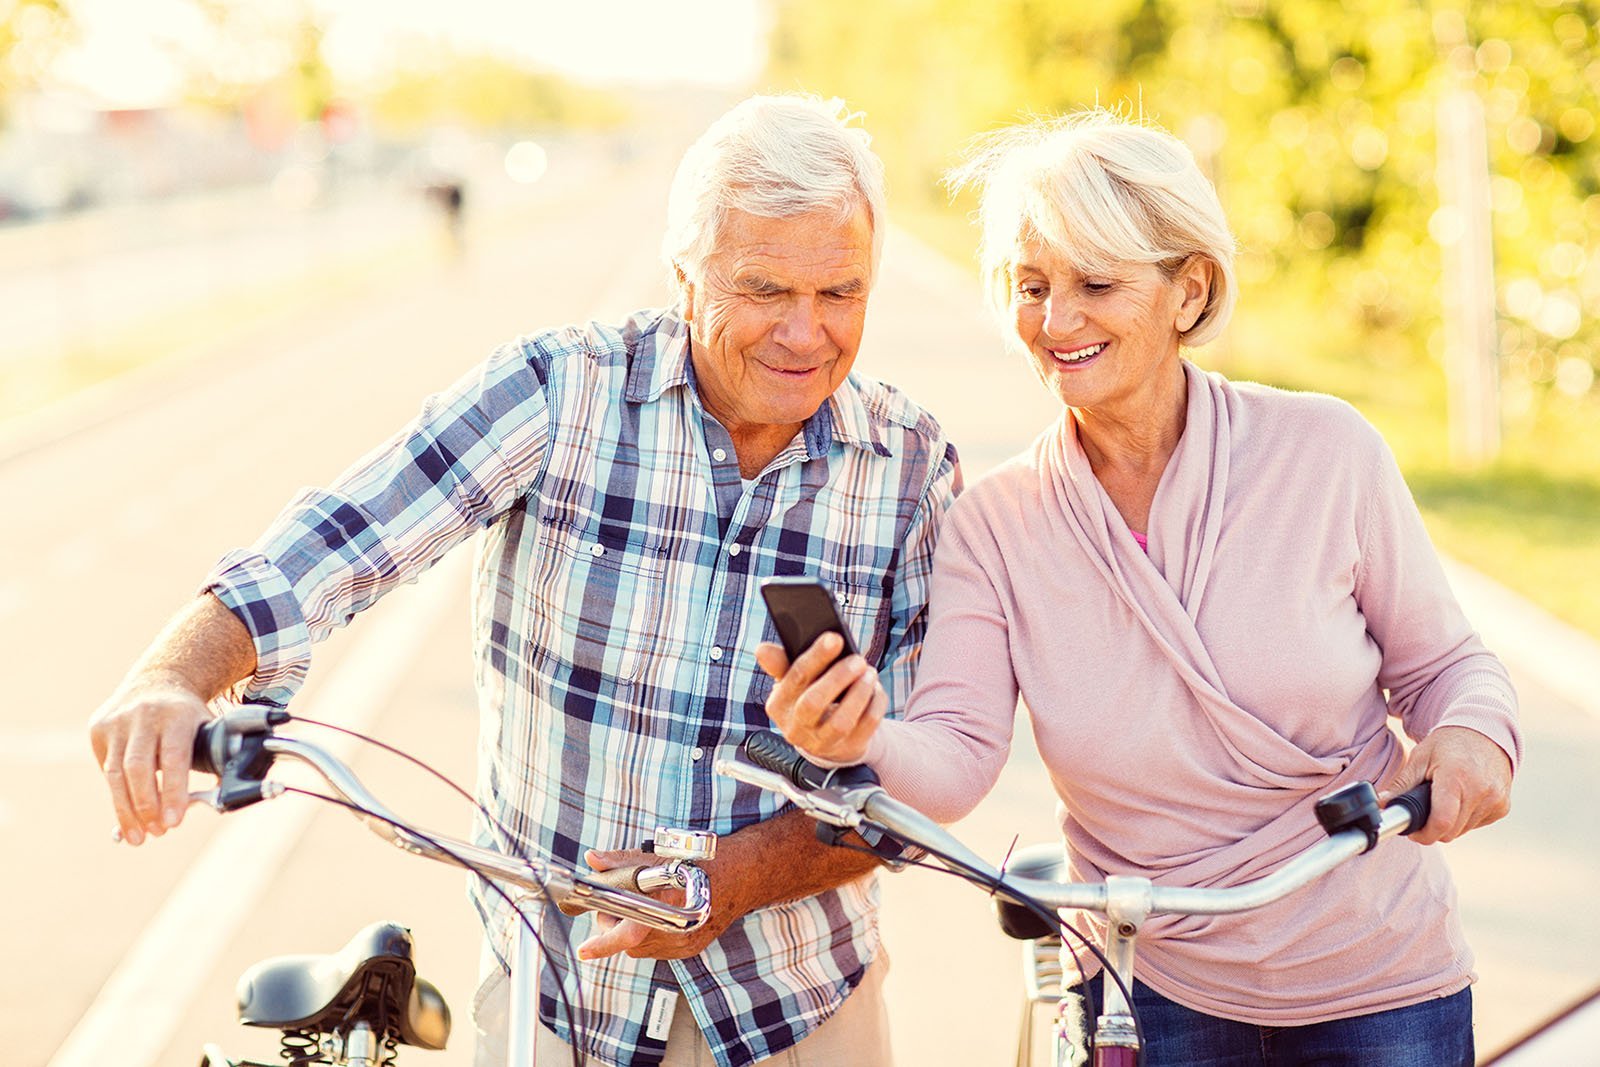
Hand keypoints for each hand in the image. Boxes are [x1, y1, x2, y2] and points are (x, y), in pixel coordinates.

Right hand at [88, 677, 211, 845]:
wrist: (157, 681)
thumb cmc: (188, 718)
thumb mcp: (209, 727)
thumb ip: (216, 759)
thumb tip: (222, 800)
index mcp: (178, 715)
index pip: (174, 757)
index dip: (173, 790)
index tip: (175, 821)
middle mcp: (145, 715)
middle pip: (139, 767)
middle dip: (147, 805)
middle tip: (158, 832)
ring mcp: (118, 722)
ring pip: (116, 773)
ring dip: (126, 810)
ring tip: (139, 836)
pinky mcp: (99, 730)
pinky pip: (106, 770)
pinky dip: (118, 794)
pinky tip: (128, 812)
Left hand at [574, 847, 746, 960]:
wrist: (739, 875)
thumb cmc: (700, 862)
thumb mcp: (657, 855)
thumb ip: (621, 860)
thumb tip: (593, 859)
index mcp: (665, 908)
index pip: (627, 933)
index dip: (602, 944)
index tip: (585, 951)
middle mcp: (675, 931)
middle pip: (628, 941)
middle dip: (616, 924)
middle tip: (618, 903)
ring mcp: (683, 944)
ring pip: (642, 947)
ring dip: (634, 930)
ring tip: (642, 906)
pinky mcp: (689, 949)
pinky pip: (658, 949)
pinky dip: (651, 935)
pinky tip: (659, 915)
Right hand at [756, 634, 885, 764]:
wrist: (826, 739)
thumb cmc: (809, 698)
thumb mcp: (793, 683)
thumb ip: (781, 663)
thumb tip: (762, 650)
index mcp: (779, 705)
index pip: (794, 678)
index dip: (815, 657)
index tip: (835, 638)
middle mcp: (796, 727)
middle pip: (813, 703)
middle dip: (838, 678)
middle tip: (858, 660)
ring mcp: (822, 742)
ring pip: (841, 721)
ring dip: (859, 693)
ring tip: (869, 673)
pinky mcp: (847, 748)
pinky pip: (865, 727)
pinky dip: (874, 704)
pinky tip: (876, 689)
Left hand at [1382, 725, 1512, 844]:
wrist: (1485, 732)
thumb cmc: (1448, 744)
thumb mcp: (1420, 758)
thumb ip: (1401, 784)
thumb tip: (1381, 804)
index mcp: (1456, 778)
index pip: (1441, 822)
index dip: (1424, 833)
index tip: (1413, 832)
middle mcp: (1480, 791)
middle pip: (1450, 831)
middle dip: (1433, 828)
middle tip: (1424, 812)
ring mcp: (1495, 800)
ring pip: (1463, 831)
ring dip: (1450, 823)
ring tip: (1444, 800)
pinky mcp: (1503, 806)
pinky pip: (1477, 825)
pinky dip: (1465, 819)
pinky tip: (1462, 799)